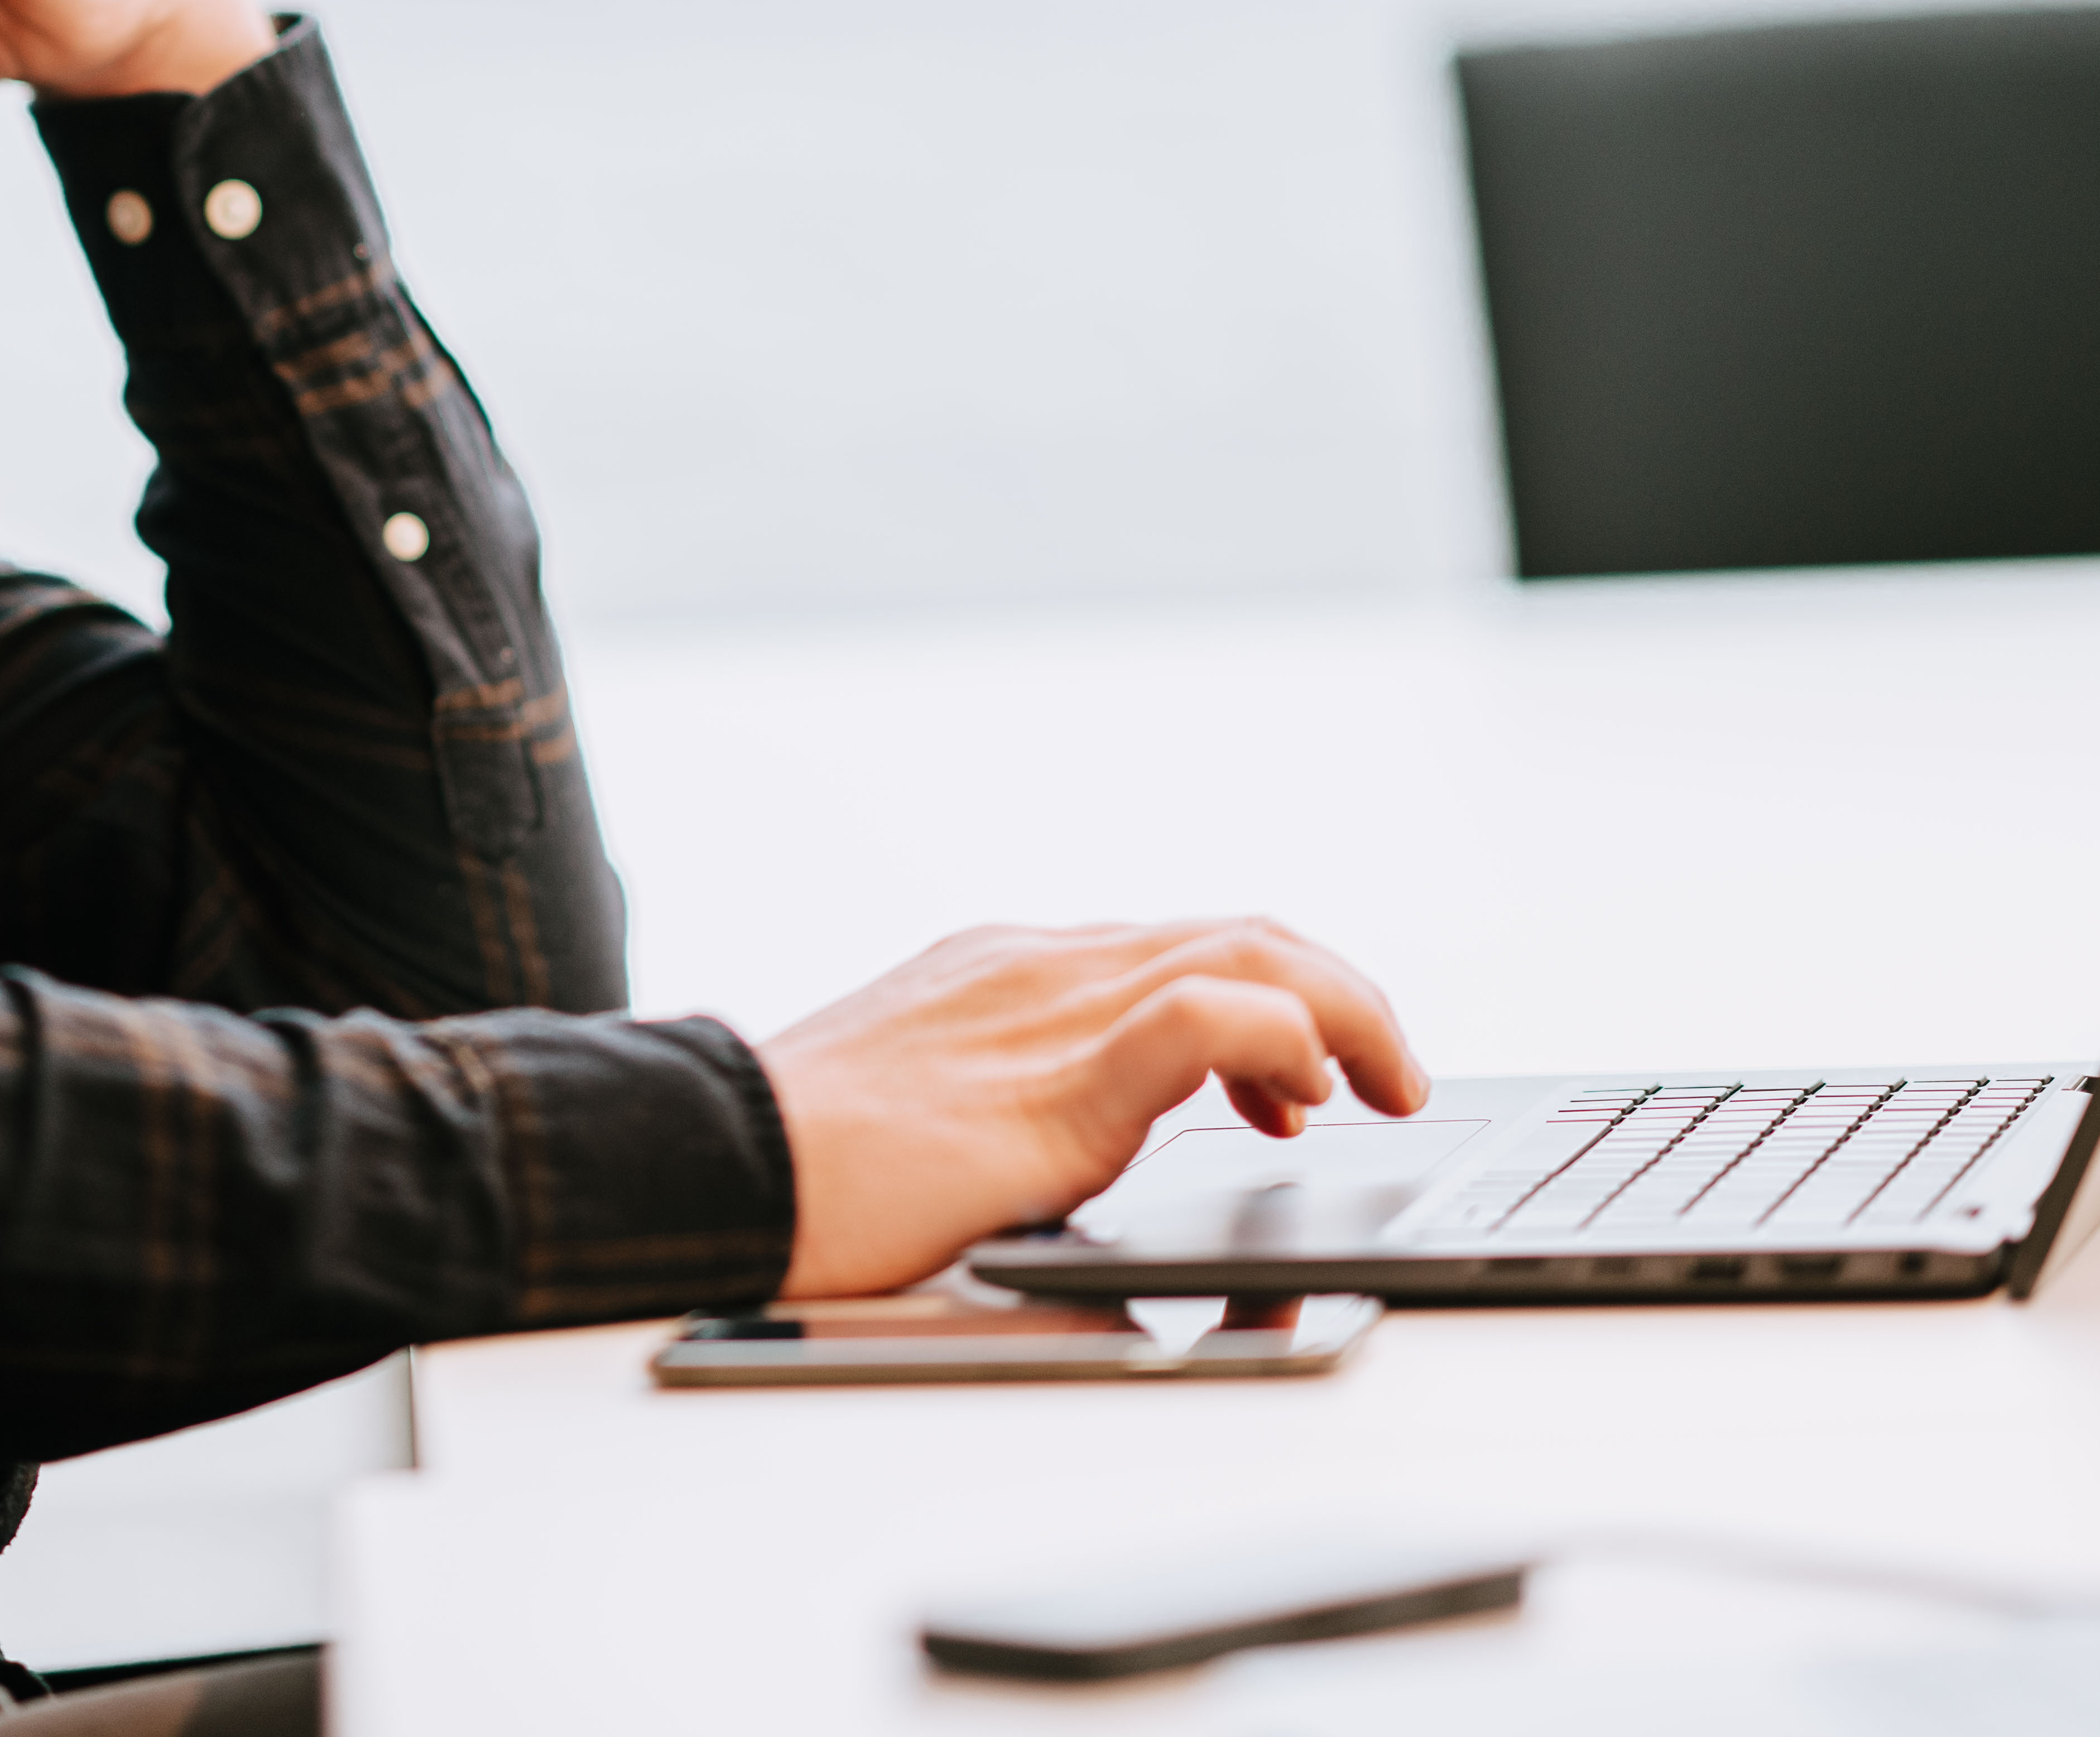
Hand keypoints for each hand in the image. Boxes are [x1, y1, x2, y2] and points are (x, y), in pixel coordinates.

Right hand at [755, 917, 1426, 1297]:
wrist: (713, 1161)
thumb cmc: (801, 1165)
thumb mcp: (927, 1110)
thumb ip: (1006, 1108)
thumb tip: (1067, 1166)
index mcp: (1009, 967)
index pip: (1182, 943)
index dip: (1276, 992)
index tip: (1303, 1077)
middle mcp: (1041, 965)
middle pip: (1241, 932)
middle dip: (1338, 994)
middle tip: (1384, 1076)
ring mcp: (1050, 1010)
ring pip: (1249, 956)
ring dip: (1344, 1013)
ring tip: (1385, 1085)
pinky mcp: (1057, 1084)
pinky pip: (1205, 1024)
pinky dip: (1282, 1042)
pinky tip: (1307, 1096)